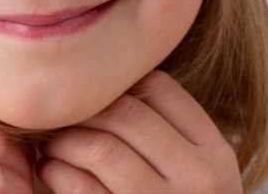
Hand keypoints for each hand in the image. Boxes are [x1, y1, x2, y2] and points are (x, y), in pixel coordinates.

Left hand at [36, 70, 242, 193]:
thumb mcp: (196, 178)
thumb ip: (167, 136)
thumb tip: (107, 83)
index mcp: (217, 156)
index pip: (159, 89)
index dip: (118, 85)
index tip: (95, 97)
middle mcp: (199, 180)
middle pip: (126, 112)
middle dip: (83, 110)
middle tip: (60, 117)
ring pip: (101, 147)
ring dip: (64, 141)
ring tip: (52, 146)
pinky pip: (82, 190)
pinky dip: (57, 173)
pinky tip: (50, 172)